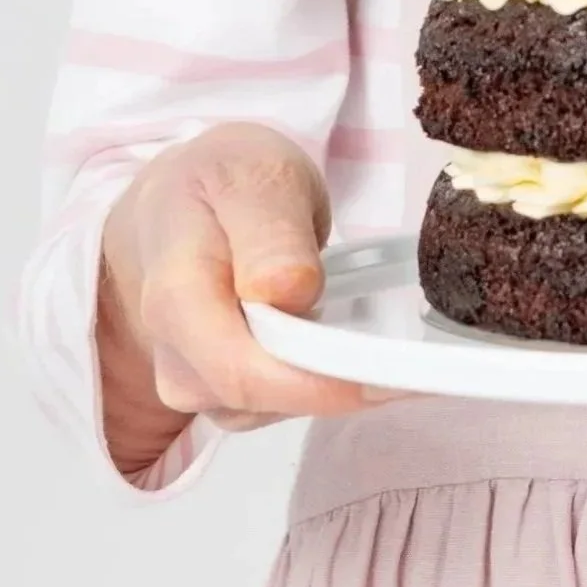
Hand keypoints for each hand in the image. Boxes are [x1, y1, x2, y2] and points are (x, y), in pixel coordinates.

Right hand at [96, 122, 401, 475]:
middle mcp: (172, 354)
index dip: (315, 383)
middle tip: (413, 361)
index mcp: (174, 294)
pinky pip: (275, 405)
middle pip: (257, 399)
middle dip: (336, 384)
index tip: (390, 372)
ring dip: (330, 383)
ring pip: (269, 410)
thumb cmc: (223, 183)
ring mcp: (192, 380)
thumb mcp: (254, 177)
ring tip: (380, 338)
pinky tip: (353, 349)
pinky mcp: (219, 392)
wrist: (181, 202)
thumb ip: (269, 231)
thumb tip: (288, 292)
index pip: (239, 369)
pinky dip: (321, 382)